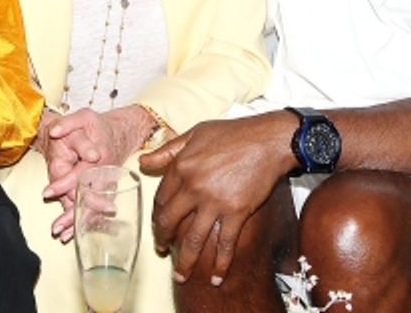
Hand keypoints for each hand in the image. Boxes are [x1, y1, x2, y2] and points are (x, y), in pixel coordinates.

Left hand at [36, 112, 94, 241]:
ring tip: (62, 236)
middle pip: (88, 198)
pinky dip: (86, 223)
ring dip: (78, 222)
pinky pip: (96, 210)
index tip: (47, 193)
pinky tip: (73, 234)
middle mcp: (104, 174)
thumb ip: (67, 122)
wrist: (120, 132)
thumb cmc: (98, 125)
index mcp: (99, 157)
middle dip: (72, 213)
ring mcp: (106, 185)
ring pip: (93, 208)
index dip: (63, 184)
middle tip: (56, 227)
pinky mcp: (106, 191)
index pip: (80, 174)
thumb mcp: (83, 116)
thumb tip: (54, 131)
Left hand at [139, 113, 294, 284]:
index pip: (161, 198)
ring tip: (180, 275)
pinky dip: (220, 264)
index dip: (157, 215)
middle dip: (162, 240)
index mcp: (181, 167)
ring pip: (193, 239)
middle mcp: (194, 187)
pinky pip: (225, 243)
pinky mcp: (236, 212)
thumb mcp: (195, 134)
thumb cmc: (233, 133)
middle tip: (162, 250)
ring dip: (184, 261)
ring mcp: (215, 202)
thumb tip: (142, 161)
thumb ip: (168, 150)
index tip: (159, 224)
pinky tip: (215, 277)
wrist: (268, 140)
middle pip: (170, 222)